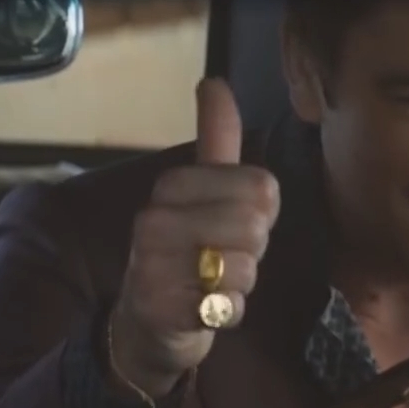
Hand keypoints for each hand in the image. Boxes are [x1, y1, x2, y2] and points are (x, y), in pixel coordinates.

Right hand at [108, 78, 279, 395]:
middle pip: (256, 226)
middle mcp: (155, 218)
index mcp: (172, 185)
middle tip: (219, 259)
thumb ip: (215, 140)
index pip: (262, 188)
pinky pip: (228, 305)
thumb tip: (213, 81)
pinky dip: (227, 313)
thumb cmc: (185, 254)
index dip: (260, 215)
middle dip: (250, 252)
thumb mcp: (201, 193)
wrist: (146, 326)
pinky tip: (203, 310)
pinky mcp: (161, 307)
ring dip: (238, 285)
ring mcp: (153, 263)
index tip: (228, 227)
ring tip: (208, 284)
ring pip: (245, 267)